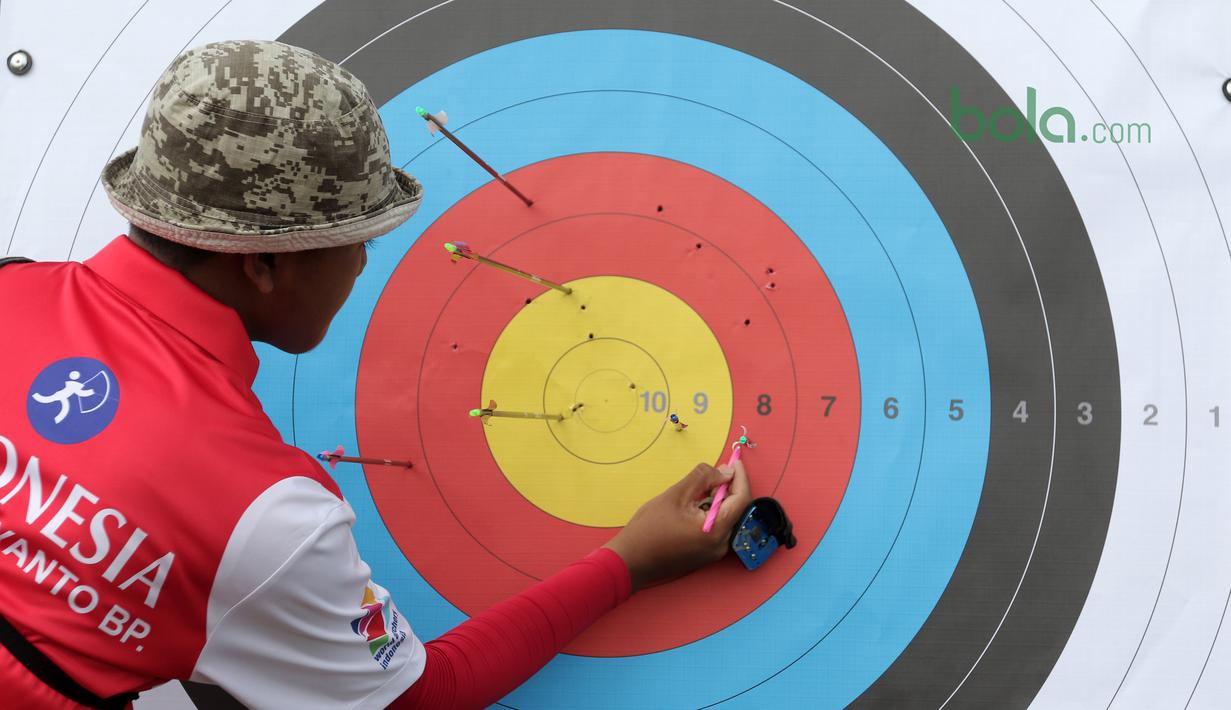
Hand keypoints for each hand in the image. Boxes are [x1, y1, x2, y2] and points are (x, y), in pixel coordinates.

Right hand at [603, 460, 750, 591]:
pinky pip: (716, 528)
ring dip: (718, 500)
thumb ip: (703, 478)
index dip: (741, 477)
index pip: (741, 499)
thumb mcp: (676, 495)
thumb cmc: (649, 529)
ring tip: (701, 487)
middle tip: (717, 470)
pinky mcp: (704, 555)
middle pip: (735, 509)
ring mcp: (713, 552)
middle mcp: (720, 545)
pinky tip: (695, 504)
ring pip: (725, 518)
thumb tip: (726, 472)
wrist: (630, 561)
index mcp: (716, 531)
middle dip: (729, 487)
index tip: (735, 461)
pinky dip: (711, 512)